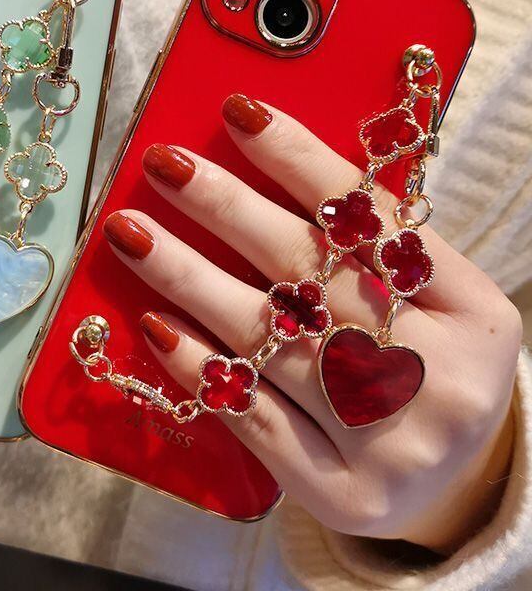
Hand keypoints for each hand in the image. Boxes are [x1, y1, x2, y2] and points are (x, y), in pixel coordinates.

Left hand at [103, 93, 520, 551]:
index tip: (236, 112)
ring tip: (132, 233)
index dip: (300, 159)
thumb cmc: (431, 366)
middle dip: (226, 208)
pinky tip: (156, 324)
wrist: (462, 486)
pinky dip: (201, 367)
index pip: (373, 219)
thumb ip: (373, 246)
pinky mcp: (343, 496)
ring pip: (269, 343)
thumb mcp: (436, 301)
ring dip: (188, 278)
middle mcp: (440, 378)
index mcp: (476, 313)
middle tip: (163, 164)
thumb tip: (262, 166)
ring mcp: (391, 446)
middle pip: (311, 273)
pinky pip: (255, 421)